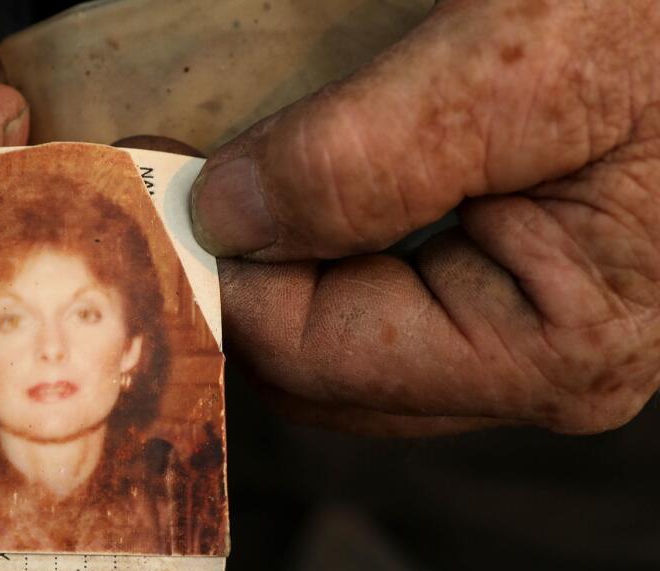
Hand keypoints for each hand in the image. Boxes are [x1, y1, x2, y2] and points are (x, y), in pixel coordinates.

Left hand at [192, 0, 659, 434]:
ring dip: (276, 256)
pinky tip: (299, 173)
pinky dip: (316, 237)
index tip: (160, 183)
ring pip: (337, 329)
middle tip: (182, 172)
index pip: (314, 355)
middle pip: (318, 363)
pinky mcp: (506, 279)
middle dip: (244, 275)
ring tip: (239, 164)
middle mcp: (534, 365)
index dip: (225, 275)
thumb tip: (231, 219)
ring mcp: (520, 327)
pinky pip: (371, 287)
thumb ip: (368, 156)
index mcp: (552, 352)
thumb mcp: (525, 63)